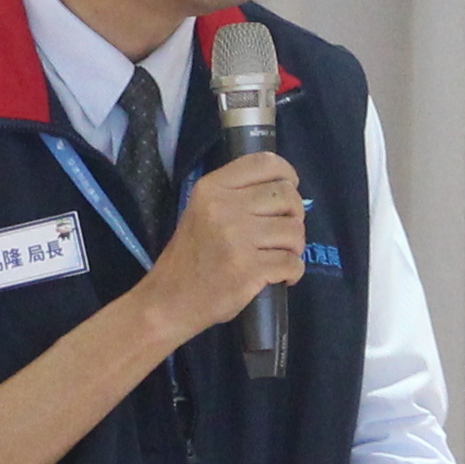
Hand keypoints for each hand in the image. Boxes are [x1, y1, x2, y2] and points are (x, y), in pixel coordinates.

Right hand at [143, 152, 308, 345]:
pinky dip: (294, 271)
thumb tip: (284, 189)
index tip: (289, 189)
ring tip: (282, 256)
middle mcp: (224, 208)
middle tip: (284, 232)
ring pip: (294, 230)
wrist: (169, 300)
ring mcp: (237, 240)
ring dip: (295, 246)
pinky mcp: (249, 270)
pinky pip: (292, 262)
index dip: (287, 174)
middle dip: (295, 215)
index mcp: (211, 188)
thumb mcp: (201, 211)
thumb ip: (235, 195)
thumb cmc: (190, 256)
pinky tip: (282, 276)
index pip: (264, 163)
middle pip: (287, 196)